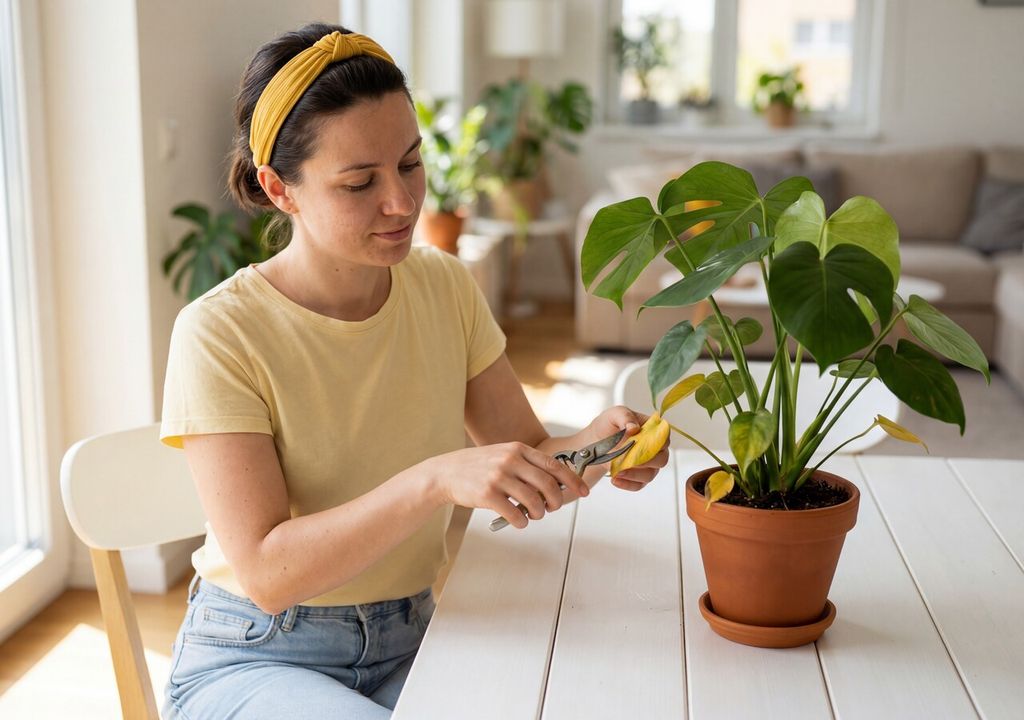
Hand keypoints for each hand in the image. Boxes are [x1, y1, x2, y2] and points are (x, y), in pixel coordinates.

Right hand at [425, 443, 590, 529]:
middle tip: (551, 508)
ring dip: (539, 514)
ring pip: (534, 502)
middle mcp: (510, 460)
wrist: (444, 473)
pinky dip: (522, 522)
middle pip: (549, 485)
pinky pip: (516, 514)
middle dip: (556, 501)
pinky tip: (518, 521)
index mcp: (518, 449)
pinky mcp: (487, 495)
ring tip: (533, 515)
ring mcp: (498, 477)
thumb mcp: (503, 455)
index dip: (573, 481)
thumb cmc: (478, 467)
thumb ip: (526, 465)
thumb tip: (556, 484)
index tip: (584, 492)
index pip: (555, 465)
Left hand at [585, 406, 670, 491]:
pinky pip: (638, 485)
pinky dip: (627, 484)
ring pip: (650, 474)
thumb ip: (625, 417)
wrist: (597, 439)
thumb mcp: (615, 414)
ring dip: (634, 475)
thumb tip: (634, 428)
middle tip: (629, 460)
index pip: (664, 438)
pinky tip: (615, 479)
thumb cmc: (610, 424)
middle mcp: (655, 449)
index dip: (657, 442)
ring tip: (618, 472)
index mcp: (653, 431)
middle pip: (662, 459)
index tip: (641, 443)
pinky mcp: (638, 478)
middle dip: (645, 461)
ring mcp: (648, 465)